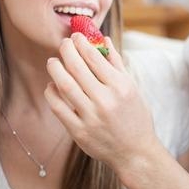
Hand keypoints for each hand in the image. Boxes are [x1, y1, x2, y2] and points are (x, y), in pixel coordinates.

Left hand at [44, 33, 160, 171]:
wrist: (135, 152)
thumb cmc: (136, 116)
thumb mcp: (132, 88)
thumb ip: (117, 63)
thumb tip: (104, 40)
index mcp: (120, 87)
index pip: (94, 57)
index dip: (81, 44)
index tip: (75, 37)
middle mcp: (105, 100)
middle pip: (77, 68)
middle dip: (66, 51)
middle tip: (63, 44)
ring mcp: (91, 117)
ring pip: (65, 86)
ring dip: (55, 70)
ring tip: (52, 62)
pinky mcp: (79, 132)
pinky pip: (59, 108)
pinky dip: (51, 94)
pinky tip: (52, 85)